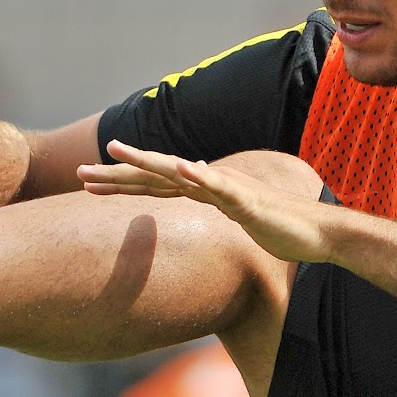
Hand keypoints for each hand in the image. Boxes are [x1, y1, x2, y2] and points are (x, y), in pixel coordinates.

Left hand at [80, 141, 336, 264]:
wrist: (317, 233)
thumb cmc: (278, 233)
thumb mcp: (233, 231)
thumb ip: (212, 226)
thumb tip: (189, 243)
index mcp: (204, 191)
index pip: (154, 186)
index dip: (121, 184)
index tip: (87, 185)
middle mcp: (210, 183)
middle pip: (155, 176)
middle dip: (117, 174)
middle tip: (79, 172)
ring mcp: (226, 188)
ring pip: (179, 173)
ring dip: (147, 162)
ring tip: (117, 152)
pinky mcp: (246, 200)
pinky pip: (219, 187)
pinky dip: (198, 175)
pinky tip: (180, 167)